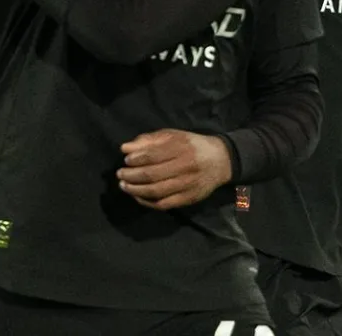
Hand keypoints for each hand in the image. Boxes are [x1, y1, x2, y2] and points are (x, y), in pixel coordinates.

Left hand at [117, 129, 232, 209]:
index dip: (136, 159)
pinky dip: (147, 202)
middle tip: (120, 175)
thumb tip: (125, 148)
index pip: (153, 155)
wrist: (221, 161)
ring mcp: (187, 184)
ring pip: (156, 191)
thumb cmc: (192, 145)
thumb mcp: (173, 136)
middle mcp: (185, 166)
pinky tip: (138, 196)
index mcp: (181, 147)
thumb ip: (149, 140)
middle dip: (131, 176)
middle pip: (152, 174)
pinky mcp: (188, 199)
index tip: (126, 160)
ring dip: (135, 190)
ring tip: (124, 186)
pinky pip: (163, 204)